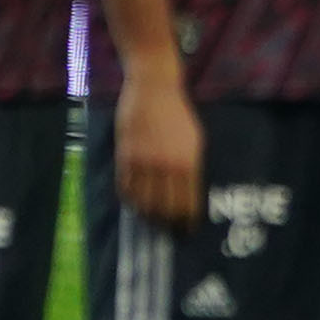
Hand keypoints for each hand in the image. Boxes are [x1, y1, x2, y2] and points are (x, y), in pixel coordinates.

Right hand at [116, 63, 206, 224]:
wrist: (154, 88)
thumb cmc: (177, 114)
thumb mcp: (194, 140)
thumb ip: (191, 167)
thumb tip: (189, 196)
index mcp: (188, 162)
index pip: (188, 203)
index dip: (186, 222)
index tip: (185, 231)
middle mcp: (167, 166)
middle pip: (164, 208)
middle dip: (165, 223)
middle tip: (164, 228)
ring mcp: (145, 161)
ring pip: (143, 202)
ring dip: (145, 214)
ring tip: (148, 218)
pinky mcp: (126, 155)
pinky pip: (125, 187)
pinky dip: (129, 199)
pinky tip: (133, 201)